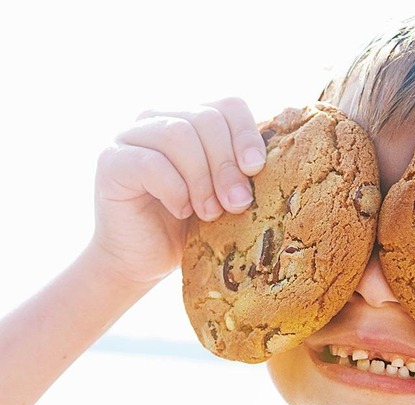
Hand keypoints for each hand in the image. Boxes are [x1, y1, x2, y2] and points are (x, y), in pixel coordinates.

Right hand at [92, 97, 265, 288]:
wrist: (143, 260)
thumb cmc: (192, 225)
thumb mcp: (225, 193)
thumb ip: (241, 169)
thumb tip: (273, 159)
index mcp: (193, 118)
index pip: (228, 105)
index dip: (246, 134)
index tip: (256, 169)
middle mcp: (160, 118)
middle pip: (205, 119)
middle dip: (227, 165)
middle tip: (238, 203)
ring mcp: (131, 136)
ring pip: (178, 135)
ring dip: (202, 178)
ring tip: (210, 212)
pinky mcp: (111, 161)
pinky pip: (150, 163)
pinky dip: (175, 190)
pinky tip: (182, 211)